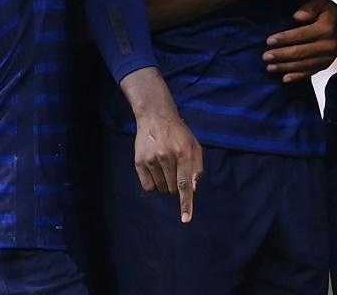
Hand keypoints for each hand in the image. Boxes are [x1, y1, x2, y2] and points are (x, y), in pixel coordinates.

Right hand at [134, 108, 203, 222]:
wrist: (155, 117)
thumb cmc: (179, 133)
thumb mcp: (194, 145)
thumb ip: (196, 167)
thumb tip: (193, 189)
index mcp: (183, 153)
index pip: (185, 184)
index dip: (186, 203)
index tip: (185, 219)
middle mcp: (167, 157)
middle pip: (173, 189)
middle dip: (177, 187)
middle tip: (175, 172)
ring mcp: (151, 160)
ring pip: (161, 189)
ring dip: (165, 184)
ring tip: (165, 167)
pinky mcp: (139, 162)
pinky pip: (147, 186)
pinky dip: (153, 184)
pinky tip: (155, 171)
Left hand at [264, 0, 336, 83]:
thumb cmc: (328, 12)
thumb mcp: (321, 2)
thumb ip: (310, 6)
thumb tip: (297, 16)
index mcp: (327, 28)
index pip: (302, 35)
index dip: (285, 38)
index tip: (269, 41)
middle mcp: (329, 45)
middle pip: (301, 52)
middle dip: (281, 55)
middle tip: (265, 57)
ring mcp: (329, 57)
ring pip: (304, 64)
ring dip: (285, 67)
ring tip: (269, 67)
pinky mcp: (327, 65)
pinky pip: (311, 72)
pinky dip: (297, 76)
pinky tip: (284, 78)